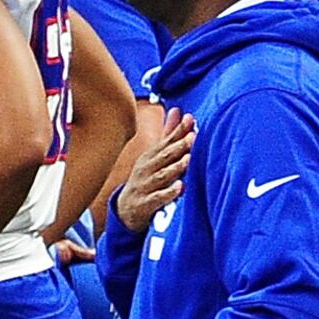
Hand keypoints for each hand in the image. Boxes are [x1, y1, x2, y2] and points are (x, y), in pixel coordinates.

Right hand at [113, 105, 192, 233]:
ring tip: (188, 159)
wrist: (125, 209)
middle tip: (193, 136)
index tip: (190, 119)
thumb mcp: (155, 156)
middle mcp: (146, 168)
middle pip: (164, 156)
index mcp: (150, 156)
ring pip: (161, 176)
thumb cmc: (146, 178)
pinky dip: (169, 193)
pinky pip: (158, 198)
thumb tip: (177, 110)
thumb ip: (168, 135)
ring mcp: (145, 186)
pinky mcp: (146, 203)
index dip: (178, 130)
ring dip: (175, 167)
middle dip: (178, 145)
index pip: (166, 141)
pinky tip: (180, 187)